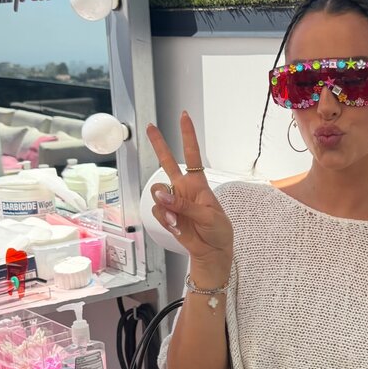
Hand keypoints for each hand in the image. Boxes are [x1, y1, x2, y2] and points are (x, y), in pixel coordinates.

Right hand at [146, 112, 232, 280]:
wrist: (211, 251)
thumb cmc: (217, 230)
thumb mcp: (208, 216)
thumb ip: (184, 205)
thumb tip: (162, 196)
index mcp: (198, 184)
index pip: (192, 155)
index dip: (188, 136)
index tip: (184, 117)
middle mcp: (183, 189)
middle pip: (167, 162)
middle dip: (158, 144)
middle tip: (150, 126)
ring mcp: (172, 201)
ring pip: (158, 192)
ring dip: (165, 203)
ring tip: (177, 217)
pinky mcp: (166, 215)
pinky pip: (157, 210)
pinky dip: (165, 218)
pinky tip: (176, 225)